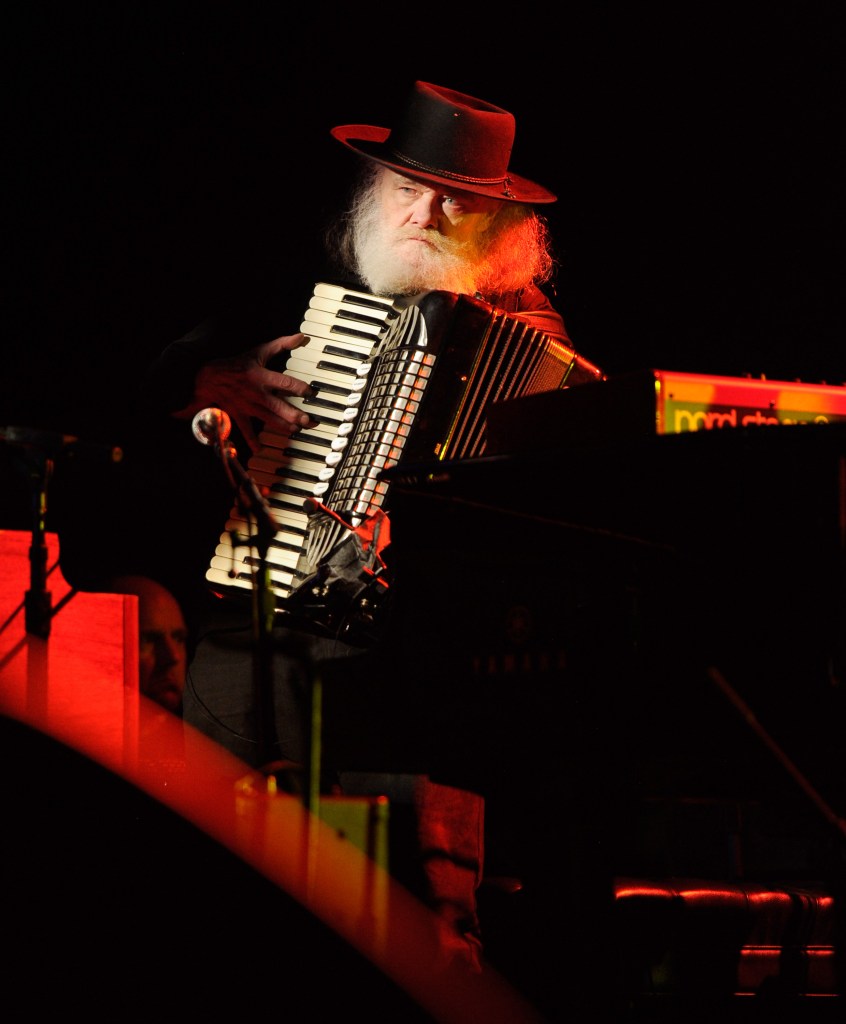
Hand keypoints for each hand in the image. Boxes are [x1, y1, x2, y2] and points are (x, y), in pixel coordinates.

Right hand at [185, 333, 314, 451]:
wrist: (207, 377)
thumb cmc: (235, 364)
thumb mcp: (258, 352)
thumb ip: (281, 345)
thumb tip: (301, 337)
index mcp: (262, 376)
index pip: (286, 383)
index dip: (301, 388)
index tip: (312, 393)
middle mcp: (257, 393)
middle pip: (280, 406)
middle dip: (296, 415)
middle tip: (310, 422)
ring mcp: (248, 406)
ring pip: (269, 419)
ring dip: (284, 426)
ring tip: (296, 431)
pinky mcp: (238, 414)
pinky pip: (246, 429)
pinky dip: (252, 440)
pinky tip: (260, 448)